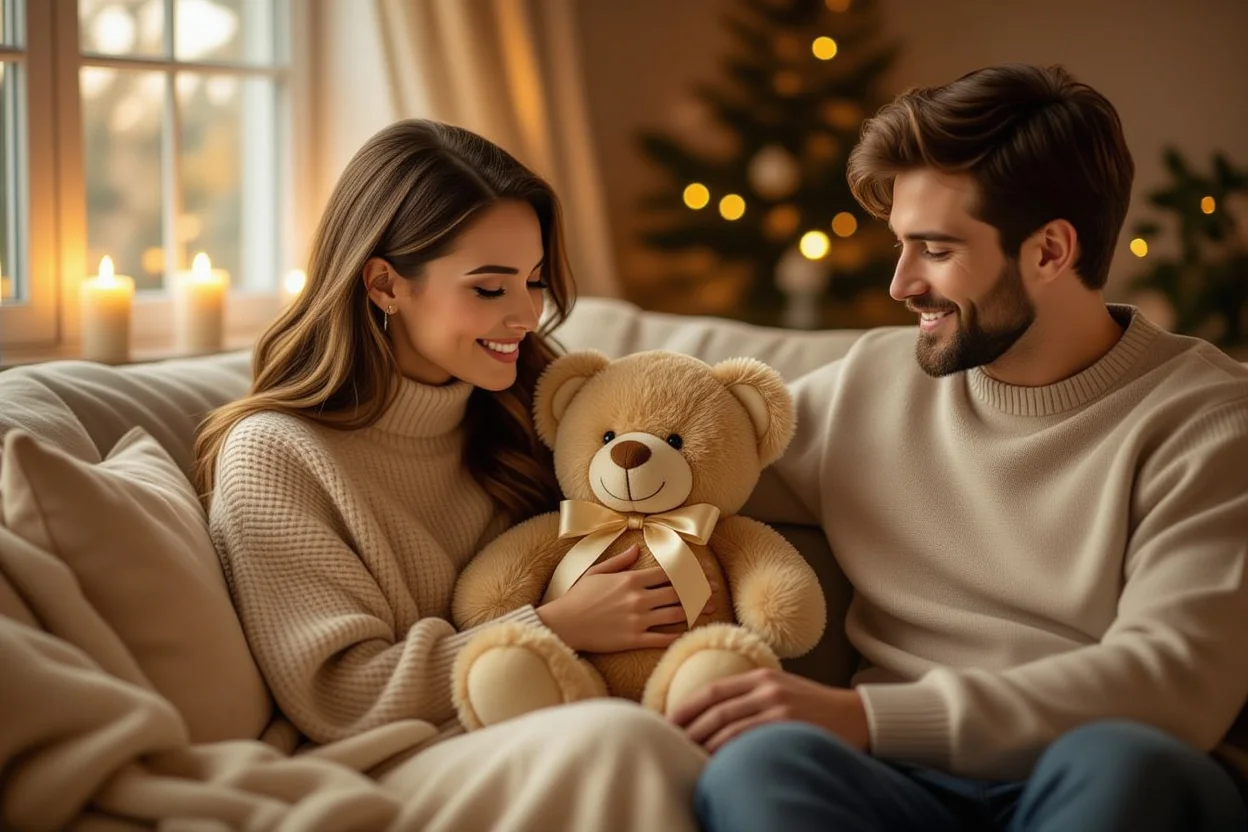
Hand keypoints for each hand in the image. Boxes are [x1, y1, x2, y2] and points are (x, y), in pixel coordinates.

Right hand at [537, 546, 700, 652]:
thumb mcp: (597, 572)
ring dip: (694, 611)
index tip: (702, 574)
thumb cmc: (578, 596)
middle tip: (714, 591)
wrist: (564, 623)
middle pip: (677, 593)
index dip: (688, 573)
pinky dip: (677, 634)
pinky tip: (688, 631)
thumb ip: (620, 561)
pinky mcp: (633, 639)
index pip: (668, 574)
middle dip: (699, 591)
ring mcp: (637, 620)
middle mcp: (638, 598)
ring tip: (709, 609)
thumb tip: (636, 549)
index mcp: (631, 579)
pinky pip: (661, 637)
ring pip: (675, 614)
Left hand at [668, 667, 869, 753]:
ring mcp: (777, 706)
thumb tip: (713, 714)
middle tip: (669, 741)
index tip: (667, 721)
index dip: (686, 705)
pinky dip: (726, 749)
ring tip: (686, 753)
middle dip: (688, 726)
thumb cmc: (813, 707)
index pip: (713, 690)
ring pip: (727, 724)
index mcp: (760, 676)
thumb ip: (751, 696)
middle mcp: (766, 687)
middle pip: (715, 707)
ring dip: (702, 740)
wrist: (855, 715)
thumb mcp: (781, 689)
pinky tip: (714, 759)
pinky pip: (747, 738)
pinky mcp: (787, 724)